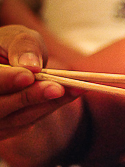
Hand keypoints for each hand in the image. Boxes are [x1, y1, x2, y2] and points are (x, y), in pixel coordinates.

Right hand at [0, 25, 78, 139]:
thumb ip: (24, 47)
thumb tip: (32, 65)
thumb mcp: (18, 38)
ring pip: (16, 118)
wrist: (14, 63)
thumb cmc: (15, 47)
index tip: (29, 76)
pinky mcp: (7, 129)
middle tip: (58, 88)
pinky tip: (69, 97)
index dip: (7, 80)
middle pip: (1, 106)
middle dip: (30, 97)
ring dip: (46, 105)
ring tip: (74, 90)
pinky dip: (47, 109)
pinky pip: (26, 124)